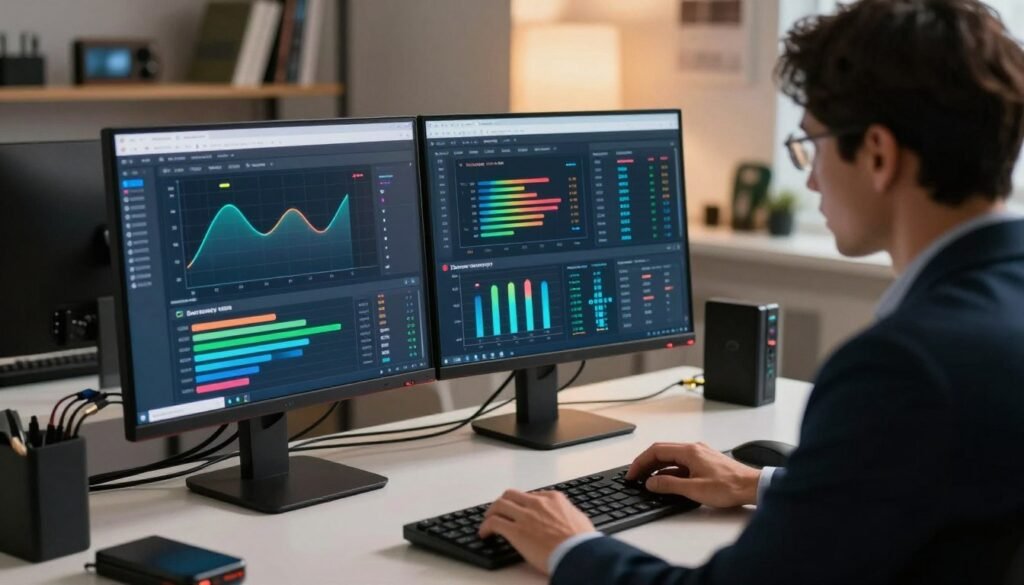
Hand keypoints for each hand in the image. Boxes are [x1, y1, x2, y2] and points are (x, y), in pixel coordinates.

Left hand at [478, 489, 594, 574]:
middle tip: (499, 511)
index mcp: (554, 499)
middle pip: (511, 495)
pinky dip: (485, 527)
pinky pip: (494, 523)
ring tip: (487, 521)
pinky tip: (484, 533)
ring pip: (499, 505)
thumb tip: (566, 518)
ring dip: (491, 512)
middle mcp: (538, 503)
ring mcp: (526, 516)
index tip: (519, 510)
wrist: (579, 554)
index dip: (522, 504)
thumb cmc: (582, 542)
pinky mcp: (516, 531)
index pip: (531, 495)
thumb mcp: (579, 519)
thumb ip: (568, 515)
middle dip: (503, 503)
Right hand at [626, 442, 760, 507]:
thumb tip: (651, 483)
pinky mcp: (705, 462)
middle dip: (646, 463)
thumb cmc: (729, 487)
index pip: (656, 451)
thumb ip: (669, 485)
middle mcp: (694, 449)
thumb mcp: (694, 489)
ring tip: (647, 480)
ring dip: (658, 467)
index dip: (640, 462)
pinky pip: (681, 463)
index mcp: (689, 451)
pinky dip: (670, 470)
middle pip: (662, 451)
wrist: (752, 487)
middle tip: (635, 476)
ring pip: (672, 457)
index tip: (632, 473)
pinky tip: (667, 482)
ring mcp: (700, 455)